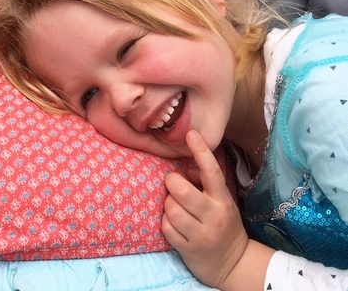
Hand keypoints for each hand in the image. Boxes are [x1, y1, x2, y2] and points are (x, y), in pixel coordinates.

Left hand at [162, 129, 250, 288]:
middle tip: (173, 185)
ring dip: (168, 205)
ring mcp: (201, 235)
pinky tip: (174, 224)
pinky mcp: (189, 250)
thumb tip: (185, 167)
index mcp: (222, 200)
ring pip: (171, 209)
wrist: (233, 265)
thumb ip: (203, 182)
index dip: (201, 151)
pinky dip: (166, 223)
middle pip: (182, 191)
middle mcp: (213, 217)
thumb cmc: (221, 223)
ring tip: (175, 207)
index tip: (191, 134)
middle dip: (171, 182)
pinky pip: (167, 228)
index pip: (212, 172)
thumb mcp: (220, 201)